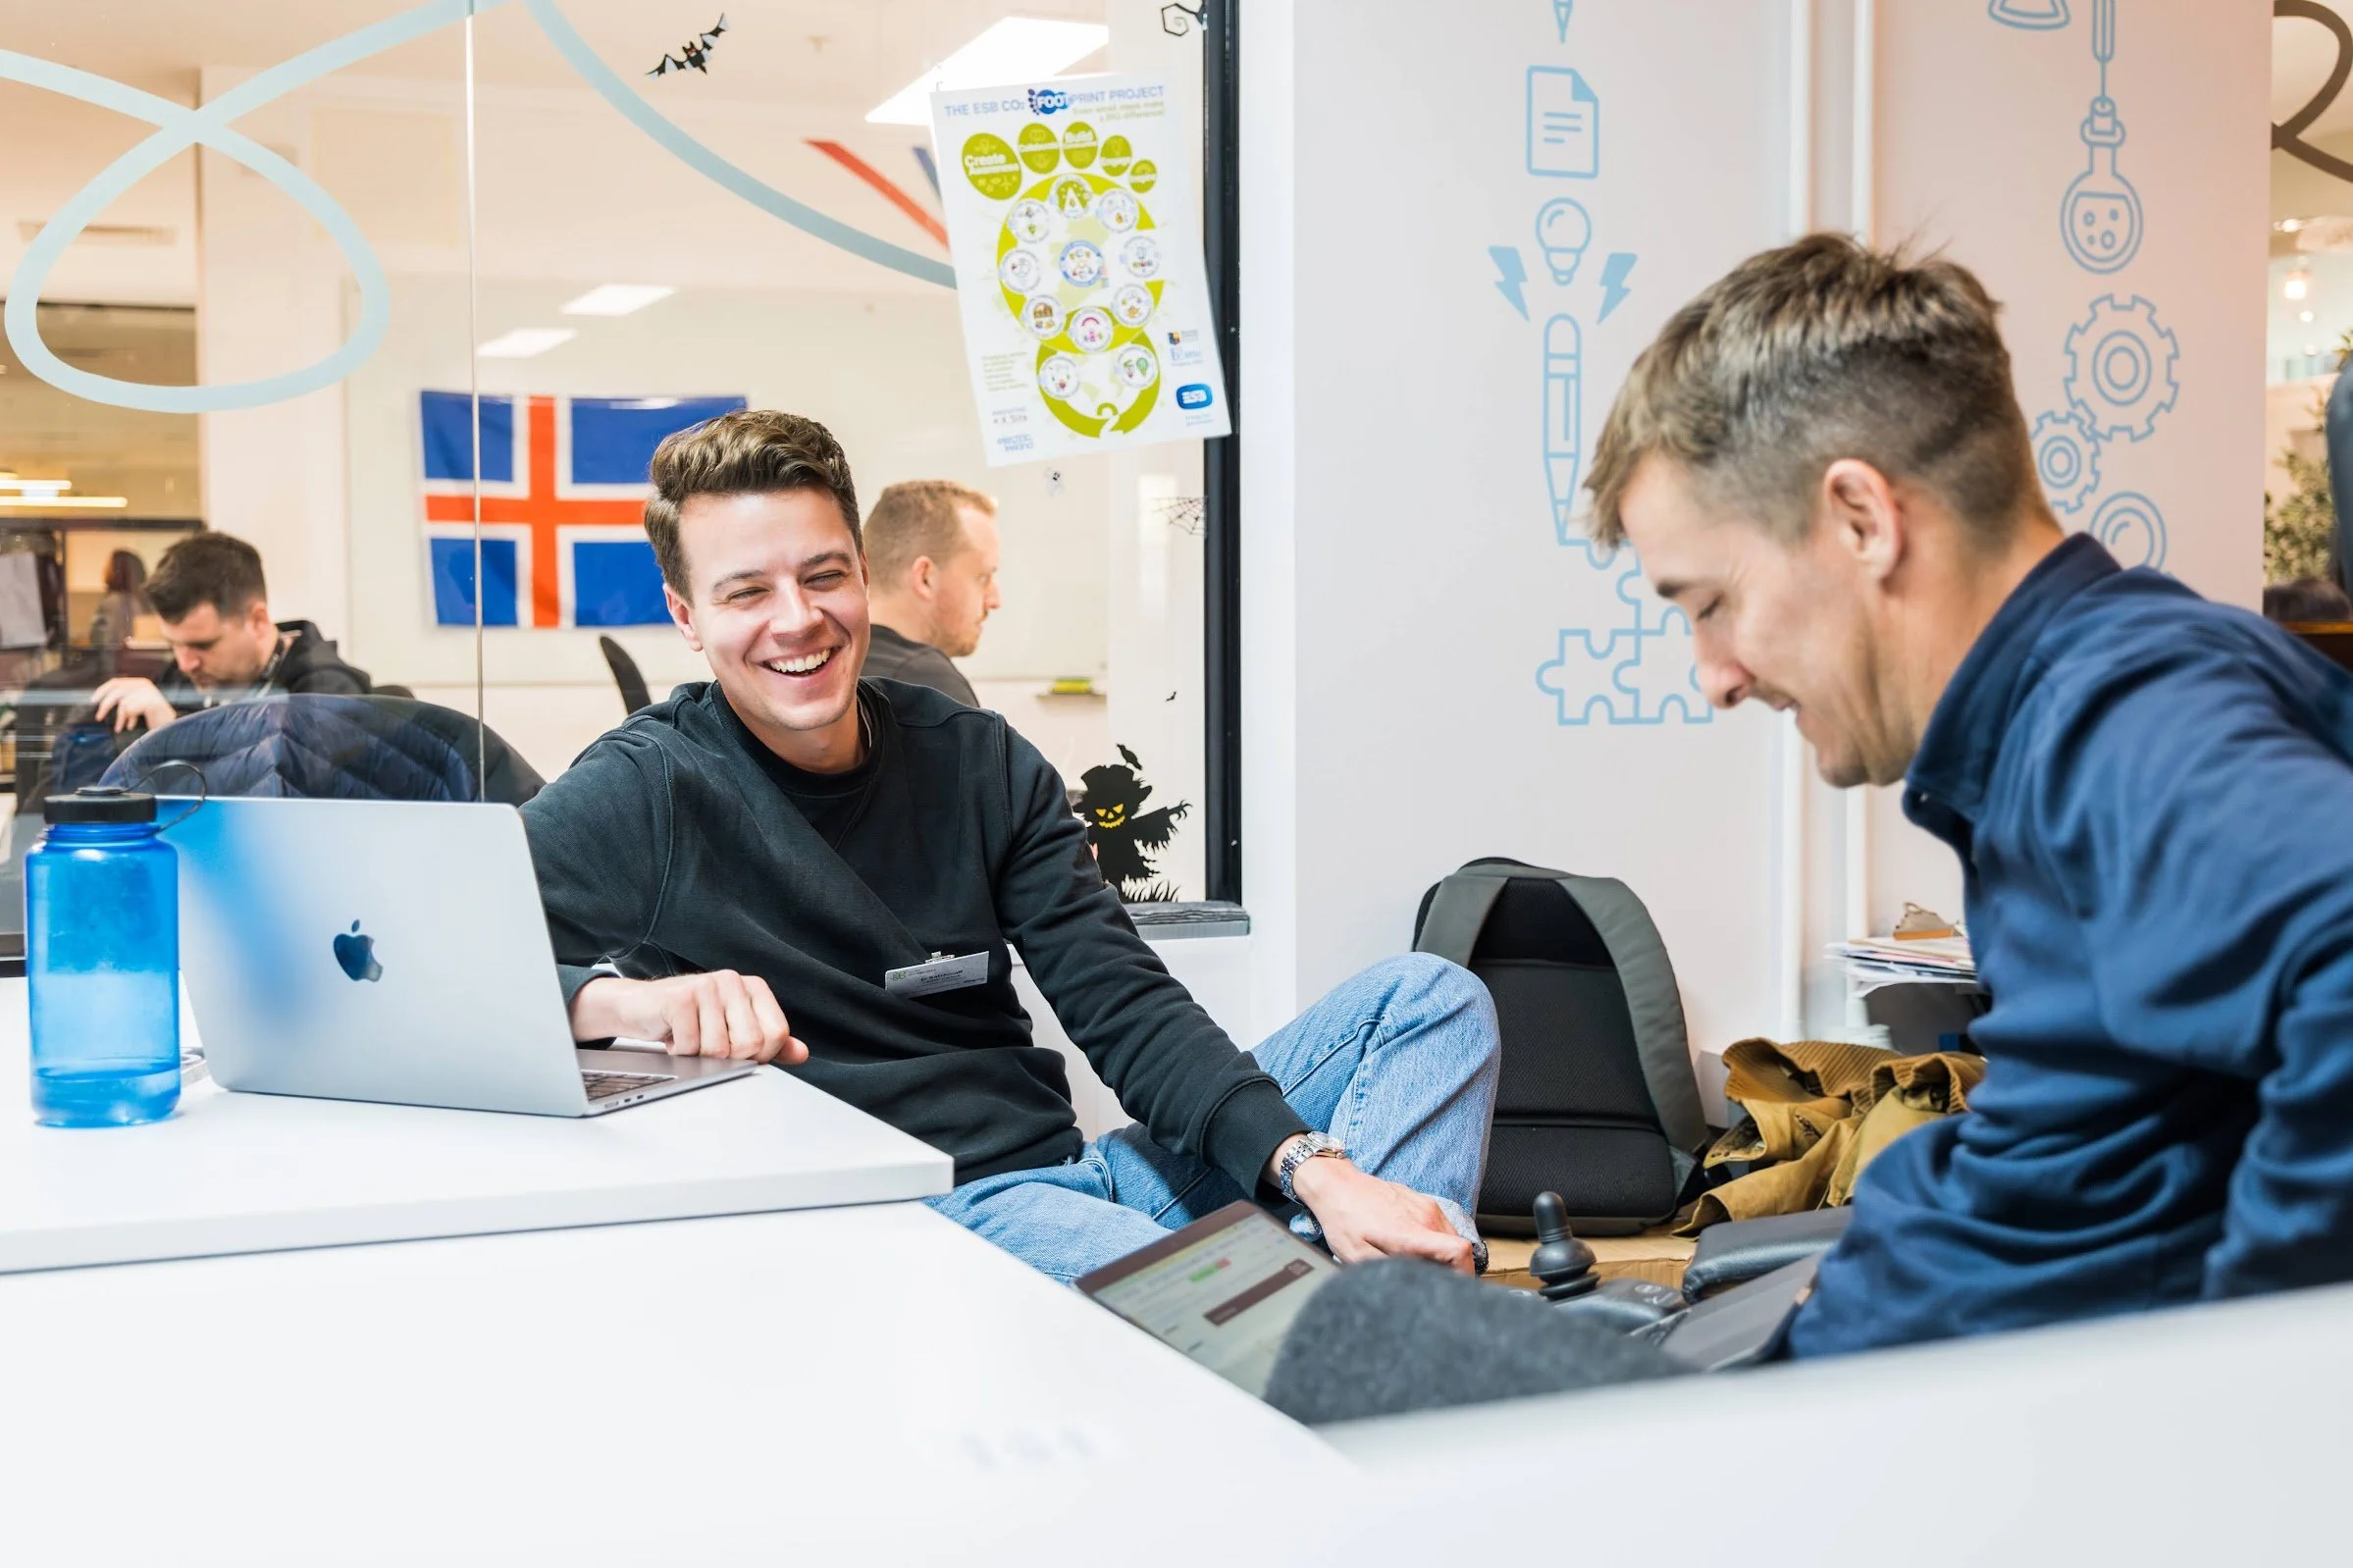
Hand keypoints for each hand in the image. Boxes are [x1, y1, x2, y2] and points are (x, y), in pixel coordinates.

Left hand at [92, 677, 175, 733]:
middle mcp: (144, 685)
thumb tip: (102, 700)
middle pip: (116, 692)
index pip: (115, 682)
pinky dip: (129, 719)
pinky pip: (131, 709)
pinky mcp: (152, 702)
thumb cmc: (152, 717)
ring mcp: (149, 693)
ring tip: (119, 727)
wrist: (171, 727)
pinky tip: (131, 725)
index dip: (102, 691)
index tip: (93, 701)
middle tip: (99, 717)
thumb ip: (124, 698)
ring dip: (120, 718)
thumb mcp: (135, 704)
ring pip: (123, 703)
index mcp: (140, 682)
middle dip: (105, 706)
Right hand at [569, 972, 807, 1064]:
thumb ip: (769, 1042)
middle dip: (727, 1059)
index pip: (777, 1034)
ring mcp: (706, 985)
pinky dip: (678, 1052)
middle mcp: (733, 981)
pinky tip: (673, 1036)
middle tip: (708, 1048)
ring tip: (689, 1038)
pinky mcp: (680, 997)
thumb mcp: (732, 1029)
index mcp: (753, 988)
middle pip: (750, 1045)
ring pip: (718, 1050)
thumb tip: (800, 1053)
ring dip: (698, 1056)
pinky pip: (689, 1046)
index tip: (736, 1052)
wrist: (639, 1007)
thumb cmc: (688, 1019)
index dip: (759, 1056)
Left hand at [1279, 1144, 1474, 1275]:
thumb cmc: (1344, 1221)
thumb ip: (1391, 1274)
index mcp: (1411, 1233)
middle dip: (1450, 1268)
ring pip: (1451, 1237)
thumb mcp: (1359, 1258)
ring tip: (1416, 1261)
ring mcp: (1426, 1205)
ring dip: (1442, 1254)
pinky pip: (1441, 1226)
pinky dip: (1434, 1240)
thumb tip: (1413, 1289)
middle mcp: (1425, 1216)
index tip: (1455, 1286)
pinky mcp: (1423, 1200)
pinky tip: (1411, 1245)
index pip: (1459, 1251)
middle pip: (1459, 1249)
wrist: (1337, 1185)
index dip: (1464, 1273)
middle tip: (1427, 1278)